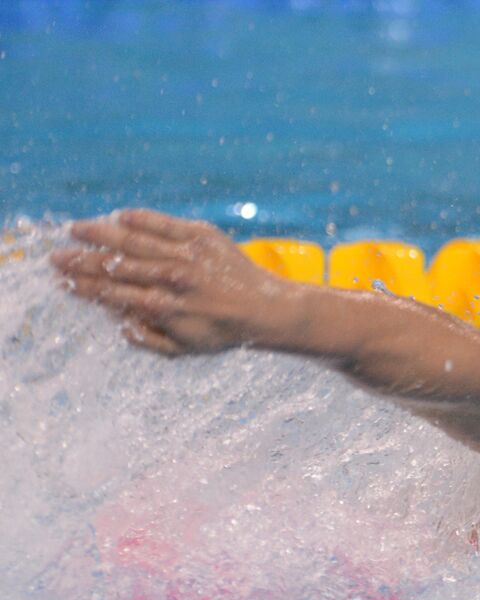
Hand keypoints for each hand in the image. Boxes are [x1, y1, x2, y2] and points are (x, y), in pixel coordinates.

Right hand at [51, 209, 289, 355]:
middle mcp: (171, 279)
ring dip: (101, 234)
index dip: (85, 287)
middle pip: (115, 265)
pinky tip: (120, 215)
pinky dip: (140, 218)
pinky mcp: (203, 236)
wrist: (266, 309)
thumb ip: (148, 340)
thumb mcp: (185, 348)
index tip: (63, 282)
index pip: (113, 293)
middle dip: (82, 261)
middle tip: (57, 256)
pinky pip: (164, 223)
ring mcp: (186, 255)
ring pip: (134, 240)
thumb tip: (118, 325)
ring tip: (76, 229)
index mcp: (164, 307)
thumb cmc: (223, 331)